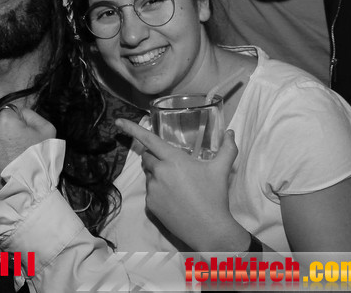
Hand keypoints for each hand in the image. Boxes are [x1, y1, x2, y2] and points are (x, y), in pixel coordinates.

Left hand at [0, 107, 55, 197]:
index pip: (7, 113)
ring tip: (0, 158)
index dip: (15, 125)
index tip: (19, 139)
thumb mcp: (47, 132)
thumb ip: (31, 115)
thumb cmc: (38, 163)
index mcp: (4, 119)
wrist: (24, 195)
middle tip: (10, 150)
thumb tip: (18, 112)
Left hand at [116, 119, 247, 252]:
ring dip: (157, 175)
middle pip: (148, 157)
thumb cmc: (214, 196)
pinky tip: (174, 199)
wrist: (209, 229)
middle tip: (172, 166)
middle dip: (155, 157)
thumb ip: (227, 148)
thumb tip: (232, 133)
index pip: (149, 140)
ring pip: (149, 175)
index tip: (118, 122)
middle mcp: (159, 172)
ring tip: (177, 186)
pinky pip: (150, 192)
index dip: (132, 129)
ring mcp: (153, 189)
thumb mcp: (221, 170)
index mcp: (173, 160)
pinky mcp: (150, 205)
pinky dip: (158, 192)